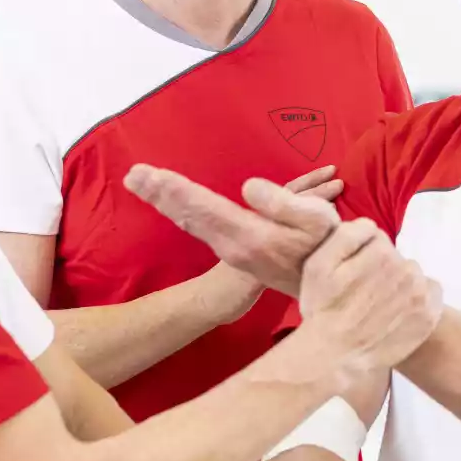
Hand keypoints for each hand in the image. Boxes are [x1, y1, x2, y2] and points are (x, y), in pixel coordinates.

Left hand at [127, 166, 337, 296]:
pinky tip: (176, 204)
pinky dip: (184, 210)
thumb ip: (283, 202)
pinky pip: (201, 225)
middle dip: (160, 193)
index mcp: (249, 234)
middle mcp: (233, 244)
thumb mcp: (316, 221)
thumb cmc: (328, 247)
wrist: (328, 286)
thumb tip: (247, 188)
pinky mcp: (236, 250)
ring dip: (166, 201)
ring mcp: (232, 249)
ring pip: (192, 221)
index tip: (148, 174)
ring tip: (144, 182)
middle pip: (189, 215)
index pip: (203, 206)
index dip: (175, 189)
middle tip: (132, 175)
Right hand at [299, 221, 441, 376]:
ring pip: (412, 275)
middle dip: (382, 269)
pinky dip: (419, 300)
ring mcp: (421, 295)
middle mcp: (408, 270)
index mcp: (382, 253)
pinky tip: (399, 313)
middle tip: (363, 293)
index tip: (351, 275)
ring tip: (379, 306)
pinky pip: (431, 294)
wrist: (335, 356)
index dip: (362, 254)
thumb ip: (347, 234)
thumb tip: (370, 226)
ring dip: (400, 284)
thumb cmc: (323, 309)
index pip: (377, 239)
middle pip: (396, 258)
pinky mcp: (429, 316)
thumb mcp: (319, 263)